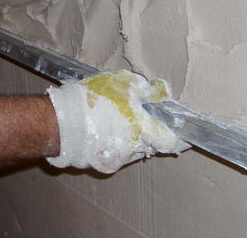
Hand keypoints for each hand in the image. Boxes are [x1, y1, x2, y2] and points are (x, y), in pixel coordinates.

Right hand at [46, 70, 189, 173]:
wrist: (59, 123)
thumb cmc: (91, 101)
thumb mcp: (122, 84)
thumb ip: (146, 88)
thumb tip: (161, 90)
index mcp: (143, 130)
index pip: (172, 139)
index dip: (181, 135)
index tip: (187, 132)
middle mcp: (134, 150)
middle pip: (152, 144)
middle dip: (151, 131)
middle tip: (142, 115)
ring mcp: (118, 159)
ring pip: (134, 148)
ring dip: (132, 136)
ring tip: (118, 118)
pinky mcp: (103, 163)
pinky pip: (117, 151)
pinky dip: (116, 141)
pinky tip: (104, 127)